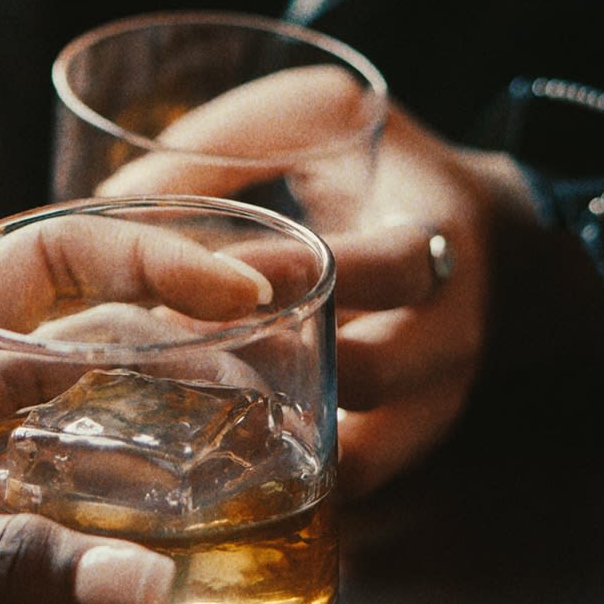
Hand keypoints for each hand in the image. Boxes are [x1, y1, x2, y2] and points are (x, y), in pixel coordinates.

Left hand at [0, 211, 276, 603]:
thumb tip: (148, 583)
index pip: (45, 260)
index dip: (150, 256)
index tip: (241, 285)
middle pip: (87, 333)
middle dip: (194, 322)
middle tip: (307, 315)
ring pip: (86, 425)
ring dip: (177, 421)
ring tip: (287, 428)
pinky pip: (63, 518)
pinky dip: (133, 521)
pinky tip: (198, 549)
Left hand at [97, 66, 536, 495]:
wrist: (489, 242)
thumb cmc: (384, 164)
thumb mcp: (320, 113)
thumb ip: (227, 141)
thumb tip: (114, 202)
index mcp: (434, 242)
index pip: (379, 270)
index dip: (289, 274)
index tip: (207, 270)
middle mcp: (448, 335)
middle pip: (368, 377)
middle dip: (270, 366)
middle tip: (170, 349)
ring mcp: (433, 404)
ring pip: (357, 455)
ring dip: (269, 442)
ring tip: (176, 410)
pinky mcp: (408, 451)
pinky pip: (347, 490)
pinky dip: (284, 482)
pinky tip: (208, 457)